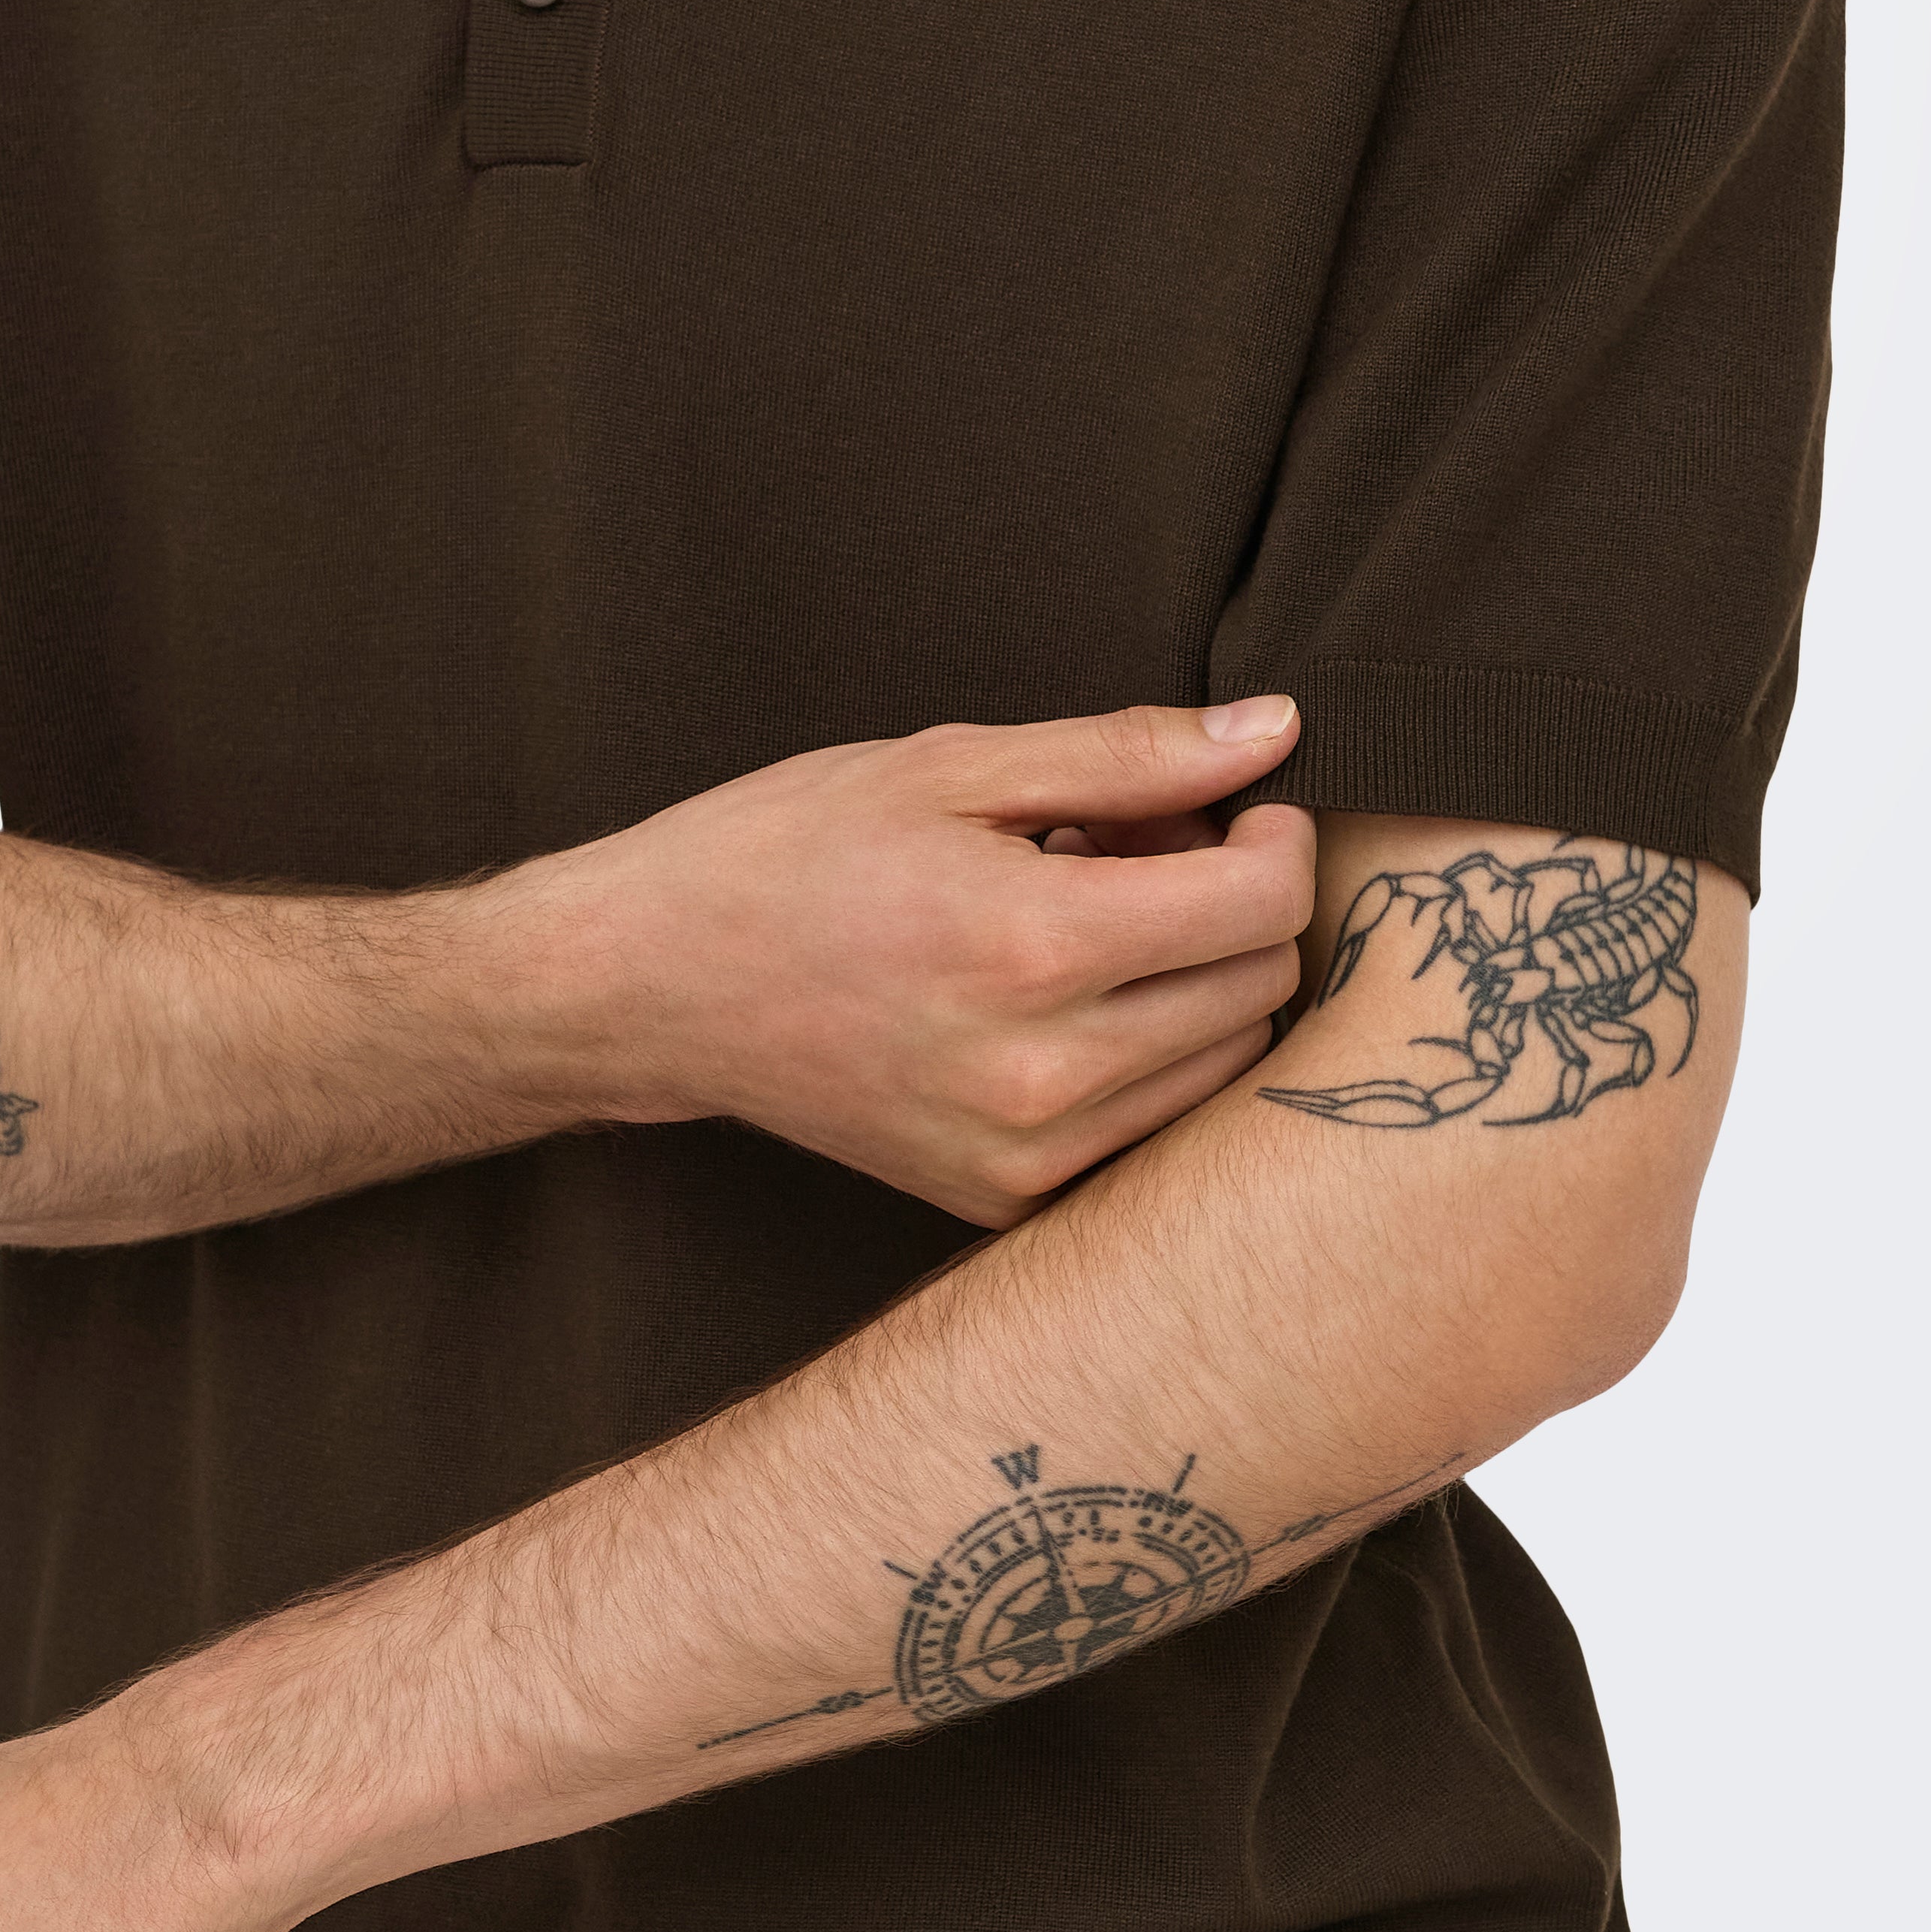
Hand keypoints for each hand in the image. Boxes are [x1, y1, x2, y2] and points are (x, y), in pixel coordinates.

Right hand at [537, 701, 1312, 1224]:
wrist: (652, 984)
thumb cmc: (790, 849)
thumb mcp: (951, 765)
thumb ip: (1128, 753)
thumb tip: (1277, 730)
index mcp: (1032, 948)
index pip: (1262, 905)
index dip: (1277, 836)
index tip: (1235, 801)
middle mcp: (1042, 1074)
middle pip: (1261, 989)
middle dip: (1237, 901)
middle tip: (1142, 847)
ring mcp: (1023, 1156)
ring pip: (1225, 1068)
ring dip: (1201, 981)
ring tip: (1099, 918)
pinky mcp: (1001, 1201)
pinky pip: (1150, 1127)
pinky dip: (1148, 1054)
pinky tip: (1065, 993)